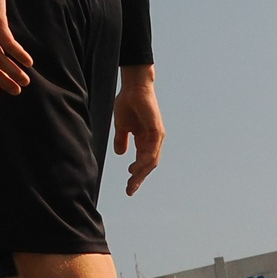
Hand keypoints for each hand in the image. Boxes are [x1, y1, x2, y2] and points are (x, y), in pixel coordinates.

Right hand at [114, 66, 162, 194]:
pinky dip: (146, 159)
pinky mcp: (157, 130)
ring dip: (142, 171)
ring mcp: (156, 136)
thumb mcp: (121, 126)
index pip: (142, 163)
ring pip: (152, 160)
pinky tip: (137, 167)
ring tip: (132, 179)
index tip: (128, 188)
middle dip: (139, 178)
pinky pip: (152, 149)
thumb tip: (119, 154)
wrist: (133, 87)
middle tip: (130, 190)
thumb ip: (121, 139)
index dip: (136, 176)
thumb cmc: (128, 103)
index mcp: (144, 140)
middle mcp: (153, 140)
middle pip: (149, 165)